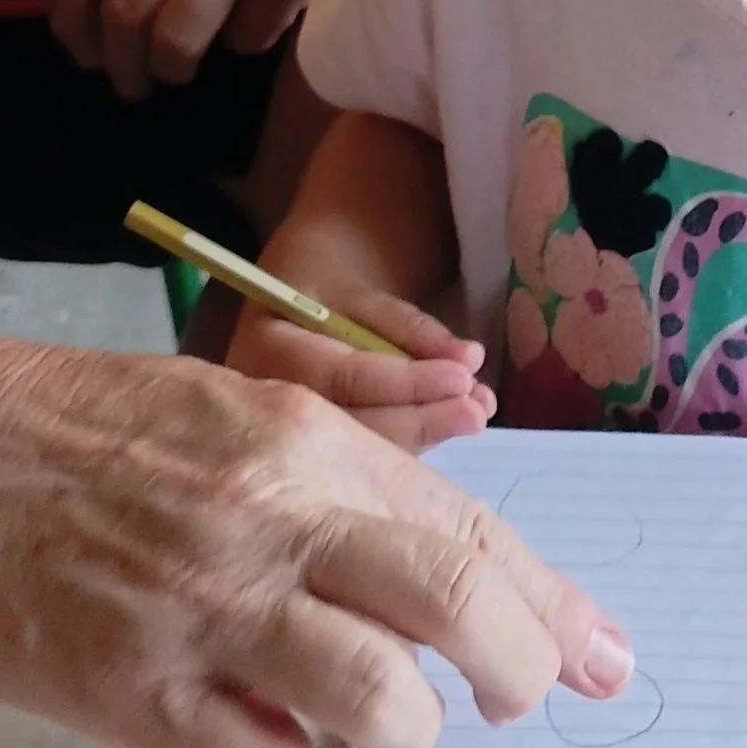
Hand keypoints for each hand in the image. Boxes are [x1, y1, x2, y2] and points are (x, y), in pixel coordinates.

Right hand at [0, 334, 630, 747]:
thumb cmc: (79, 427)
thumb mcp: (232, 410)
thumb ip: (337, 474)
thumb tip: (444, 565)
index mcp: (302, 439)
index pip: (468, 528)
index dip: (554, 604)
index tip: (607, 655)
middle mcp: (270, 515)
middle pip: (455, 604)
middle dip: (516, 667)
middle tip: (506, 701)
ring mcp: (200, 607)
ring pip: (376, 703)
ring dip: (392, 729)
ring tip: (361, 715)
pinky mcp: (128, 690)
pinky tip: (242, 733)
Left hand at [50, 0, 431, 97]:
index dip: (68, 24)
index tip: (81, 49)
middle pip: (123, 12)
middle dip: (118, 63)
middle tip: (128, 79)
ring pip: (176, 38)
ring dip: (168, 68)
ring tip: (175, 70)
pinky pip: (245, 38)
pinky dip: (240, 42)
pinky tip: (248, 21)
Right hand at [228, 283, 495, 452]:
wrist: (290, 304)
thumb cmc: (322, 289)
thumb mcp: (360, 292)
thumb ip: (407, 326)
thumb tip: (466, 360)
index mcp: (269, 350)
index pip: (343, 377)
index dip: (406, 382)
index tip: (462, 378)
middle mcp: (270, 404)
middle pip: (353, 424)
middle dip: (422, 419)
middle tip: (477, 411)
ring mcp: (288, 436)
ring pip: (362, 449)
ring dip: (427, 433)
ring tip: (477, 413)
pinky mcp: (312, 454)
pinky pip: (363, 458)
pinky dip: (415, 440)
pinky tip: (454, 423)